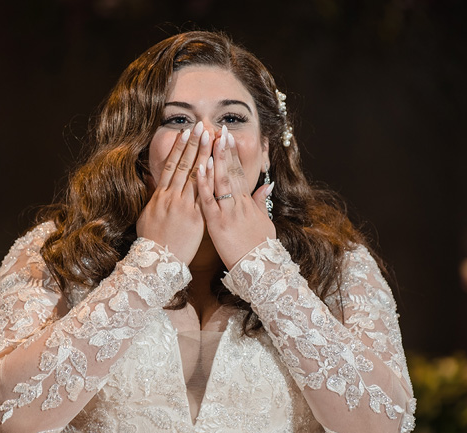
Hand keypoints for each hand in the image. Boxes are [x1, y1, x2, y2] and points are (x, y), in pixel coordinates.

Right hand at [136, 121, 212, 264]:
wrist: (157, 262)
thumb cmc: (152, 241)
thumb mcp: (148, 216)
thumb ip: (152, 198)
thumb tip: (151, 182)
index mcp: (160, 196)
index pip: (171, 166)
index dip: (179, 148)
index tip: (185, 132)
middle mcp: (171, 197)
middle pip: (184, 165)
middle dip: (194, 145)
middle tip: (201, 126)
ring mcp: (184, 206)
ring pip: (194, 175)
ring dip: (203, 155)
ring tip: (211, 137)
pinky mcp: (195, 218)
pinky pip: (203, 194)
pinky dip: (207, 179)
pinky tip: (214, 164)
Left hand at [196, 126, 275, 269]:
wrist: (260, 269)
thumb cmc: (261, 249)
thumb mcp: (265, 223)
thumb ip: (261, 203)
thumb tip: (266, 185)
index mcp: (248, 203)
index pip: (240, 172)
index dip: (234, 154)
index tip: (228, 137)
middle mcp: (239, 204)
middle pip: (232, 171)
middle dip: (225, 149)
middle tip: (219, 129)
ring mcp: (228, 212)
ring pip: (221, 181)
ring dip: (215, 159)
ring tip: (210, 140)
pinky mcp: (218, 224)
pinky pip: (210, 201)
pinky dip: (205, 183)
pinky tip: (200, 168)